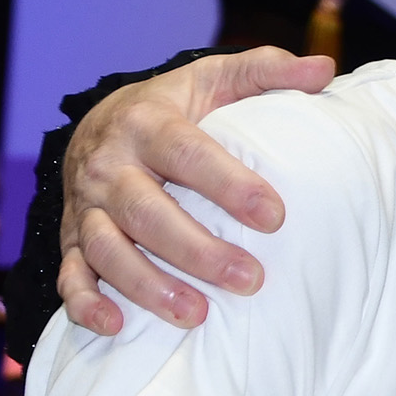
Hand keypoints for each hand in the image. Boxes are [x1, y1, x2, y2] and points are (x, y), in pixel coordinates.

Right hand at [59, 47, 329, 333]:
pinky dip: (86, 303)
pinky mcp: (71, 238)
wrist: (100, 122)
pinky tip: (117, 326)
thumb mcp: (215, 77)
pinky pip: (72, 274)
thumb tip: (325, 69)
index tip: (275, 217)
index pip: (187, 154)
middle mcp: (108, 166)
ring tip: (197, 315)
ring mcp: (85, 206)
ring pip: (107, 250)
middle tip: (251, 280)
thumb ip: (266, 71)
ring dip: (148, 286)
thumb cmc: (172, 106)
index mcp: (147, 122)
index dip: (229, 186)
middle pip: (147, 213)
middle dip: (197, 251)